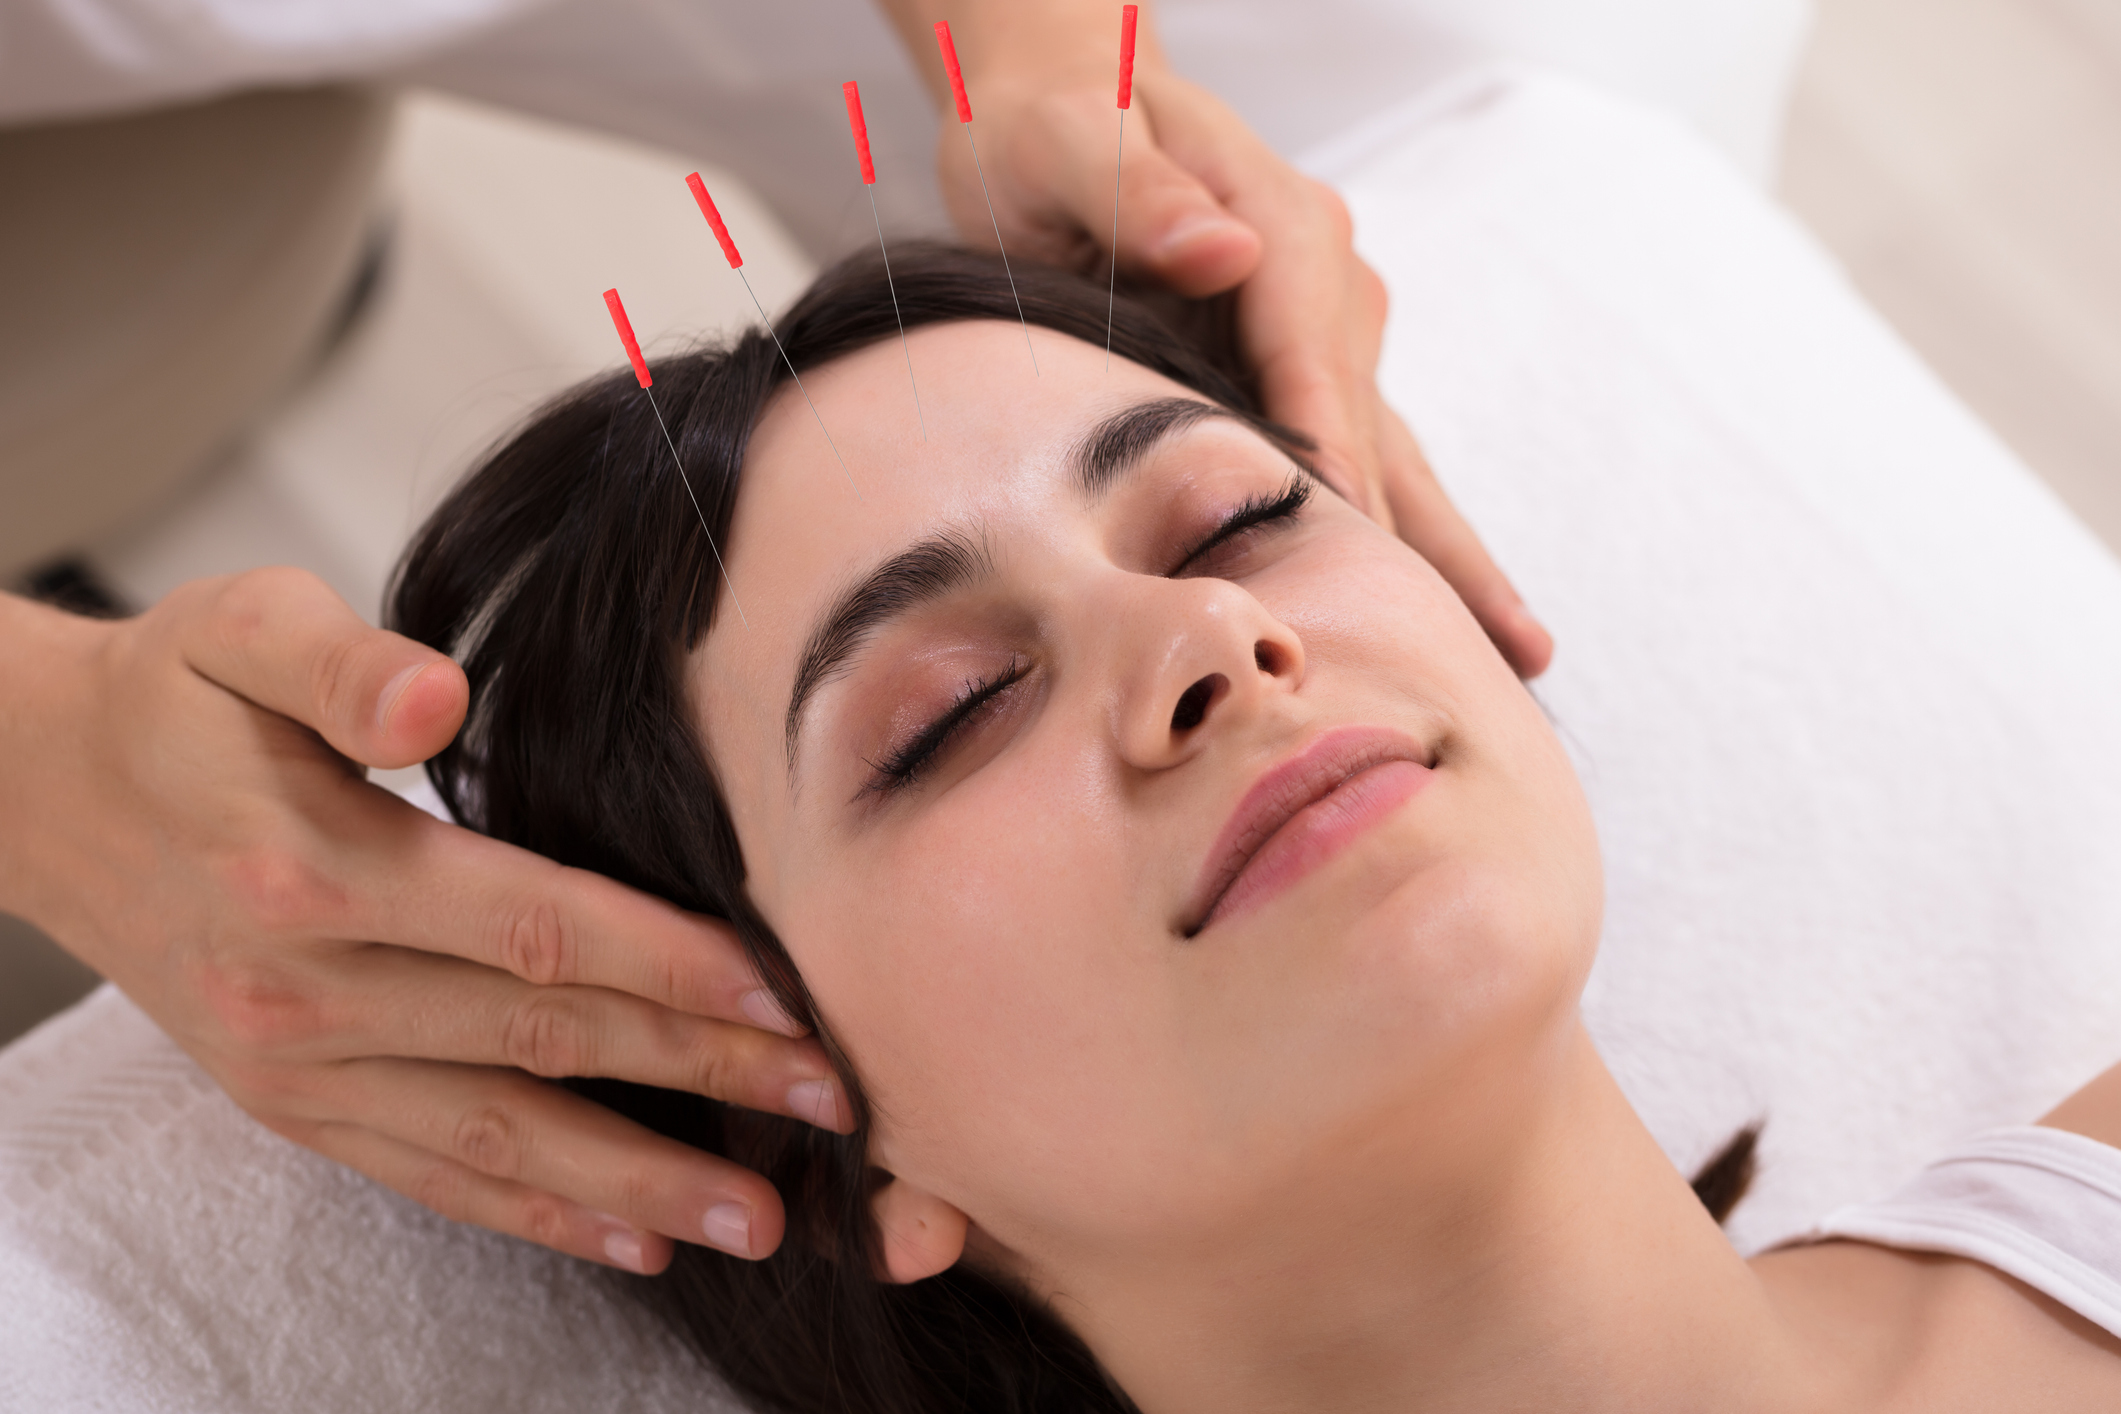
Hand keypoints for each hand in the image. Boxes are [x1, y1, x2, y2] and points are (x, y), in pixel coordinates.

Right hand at [0, 574, 851, 1273]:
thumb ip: (342, 660)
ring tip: (763, 1216)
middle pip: (544, 1040)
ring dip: (639, 1183)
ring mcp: (298, 1065)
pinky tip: (632, 1240)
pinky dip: (535, 1214)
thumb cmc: (176, 699)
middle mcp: (307, 988)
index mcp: (311, 868)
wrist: (43, 793)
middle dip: (701, 1077)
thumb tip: (435, 696)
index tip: (786, 995)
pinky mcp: (295, 1107)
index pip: (531, 927)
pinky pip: (431, 1176)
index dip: (669, 965)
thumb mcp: (238, 626)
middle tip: (834, 1109)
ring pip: (501, 1135)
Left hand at [882, 0, 1551, 676]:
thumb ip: (1137, 194)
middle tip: (1465, 653)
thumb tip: (1226, 252)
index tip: (1350, 536)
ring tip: (1519, 654)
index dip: (1330, 444)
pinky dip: (1413, 541)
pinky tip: (1465, 614)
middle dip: (1416, 538)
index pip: (1311, 352)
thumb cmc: (1054, 131)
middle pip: (1373, 425)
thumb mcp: (1068, 143)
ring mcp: (1330, 334)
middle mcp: (1327, 282)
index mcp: (1280, 224)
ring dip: (1451, 559)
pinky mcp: (1313, 373)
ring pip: (1395, 459)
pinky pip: (1370, 465)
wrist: (1065, 115)